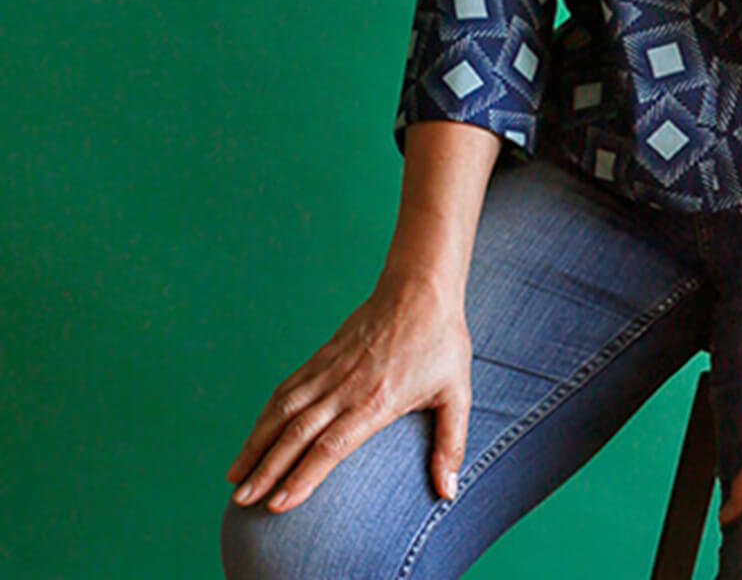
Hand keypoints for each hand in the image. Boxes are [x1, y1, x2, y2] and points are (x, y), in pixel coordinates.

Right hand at [225, 270, 471, 515]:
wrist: (420, 286)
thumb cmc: (442, 341)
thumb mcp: (456, 394)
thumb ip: (450, 445)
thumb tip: (448, 494)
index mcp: (376, 400)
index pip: (331, 446)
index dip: (302, 476)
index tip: (277, 504)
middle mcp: (346, 387)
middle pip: (296, 433)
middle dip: (267, 470)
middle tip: (242, 503)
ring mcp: (330, 369)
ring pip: (283, 410)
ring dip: (256, 444)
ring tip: (235, 477)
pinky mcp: (323, 355)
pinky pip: (287, 388)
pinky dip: (266, 414)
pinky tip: (254, 435)